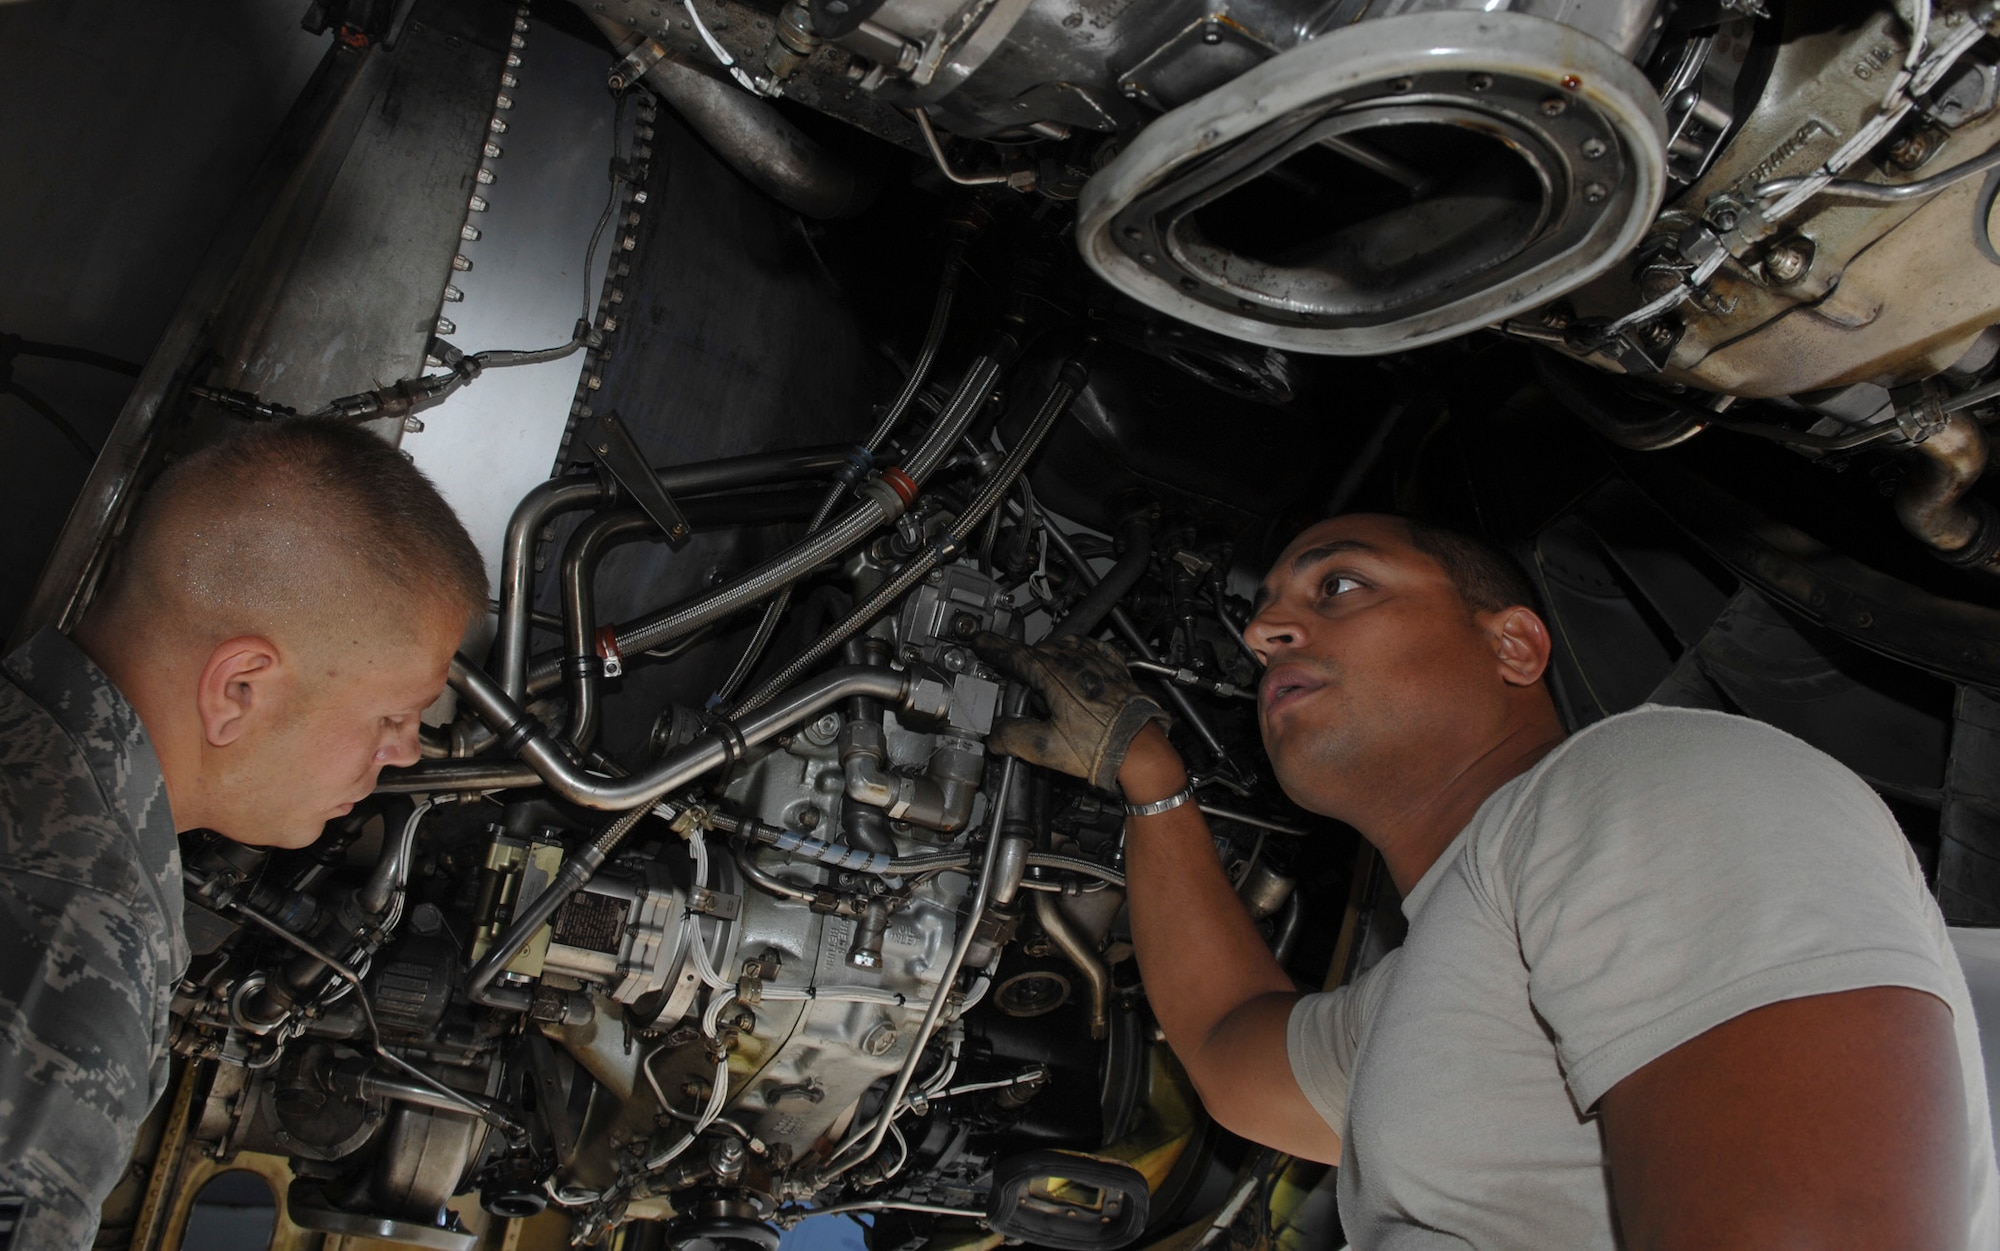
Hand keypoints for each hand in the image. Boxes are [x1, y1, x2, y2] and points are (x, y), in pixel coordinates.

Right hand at [972, 632, 1169, 792]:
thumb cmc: (1101, 747)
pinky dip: (1079, 651)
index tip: (982, 641)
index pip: (1016, 655)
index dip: (994, 648)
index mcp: (1055, 676)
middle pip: (1039, 651)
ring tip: (1045, 675)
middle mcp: (1076, 662)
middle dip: (1023, 661)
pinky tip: (1078, 661)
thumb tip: (996, 736)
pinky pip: (1093, 648)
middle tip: (1013, 677)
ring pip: (1065, 646)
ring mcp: (1098, 662)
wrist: (1140, 749)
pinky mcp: (1115, 668)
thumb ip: (1013, 738)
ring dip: (1051, 655)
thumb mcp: (1046, 749)